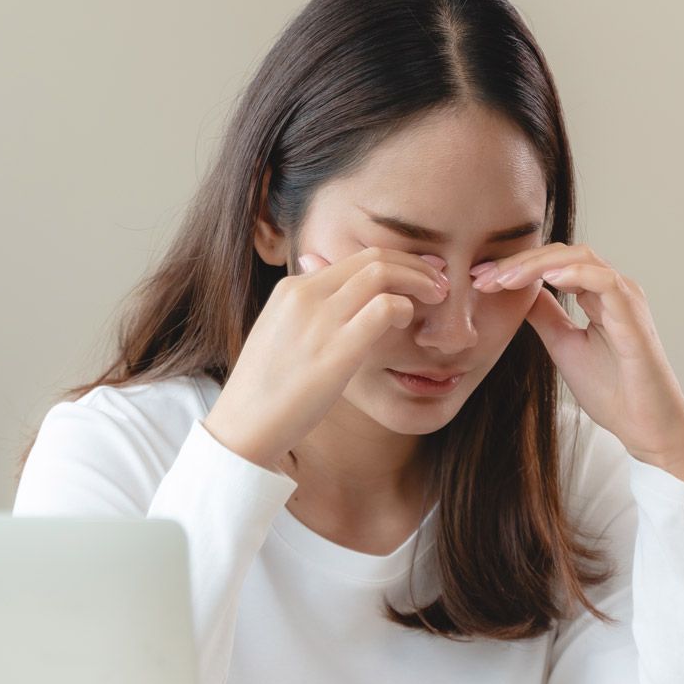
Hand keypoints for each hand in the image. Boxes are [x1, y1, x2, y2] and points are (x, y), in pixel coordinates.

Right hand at [202, 246, 448, 469]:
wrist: (244, 425)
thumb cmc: (263, 389)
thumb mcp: (278, 335)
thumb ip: (303, 311)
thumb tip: (324, 294)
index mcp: (291, 289)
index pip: (353, 259)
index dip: (394, 262)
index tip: (416, 275)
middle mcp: (306, 295)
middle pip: (373, 258)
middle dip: (414, 265)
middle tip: (439, 281)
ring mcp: (321, 320)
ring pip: (383, 274)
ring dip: (419, 281)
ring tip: (438, 298)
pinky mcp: (338, 350)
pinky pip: (385, 308)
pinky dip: (406, 308)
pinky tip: (409, 323)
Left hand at [471, 242, 683, 469]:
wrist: (643, 426)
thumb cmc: (611, 390)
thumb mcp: (562, 345)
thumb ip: (545, 315)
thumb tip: (521, 293)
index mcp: (597, 295)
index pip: (553, 264)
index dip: (514, 266)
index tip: (479, 279)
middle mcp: (614, 290)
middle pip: (562, 254)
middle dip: (518, 262)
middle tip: (482, 276)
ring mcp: (626, 300)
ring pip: (581, 259)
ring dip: (537, 265)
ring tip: (504, 279)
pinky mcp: (634, 319)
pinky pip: (606, 283)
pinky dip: (576, 275)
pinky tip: (547, 280)